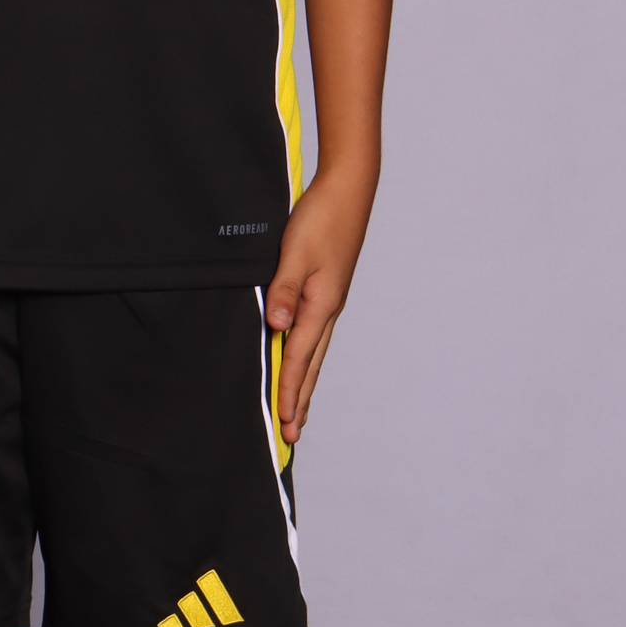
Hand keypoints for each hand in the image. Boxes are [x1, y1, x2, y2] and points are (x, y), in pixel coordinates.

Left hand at [262, 165, 376, 447]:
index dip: (288, 390)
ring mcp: (328, 302)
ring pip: (314, 353)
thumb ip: (285, 289)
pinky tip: (299, 362)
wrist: (347, 190)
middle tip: (291, 435)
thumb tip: (278, 327)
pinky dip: (305, 357)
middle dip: (300, 400)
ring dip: (304, 383)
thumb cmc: (321, 218)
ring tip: (297, 411)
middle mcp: (327, 309)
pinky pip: (313, 335)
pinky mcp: (325, 291)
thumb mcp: (296, 251)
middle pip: (312, 365)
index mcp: (321, 304)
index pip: (299, 357)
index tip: (282, 422)